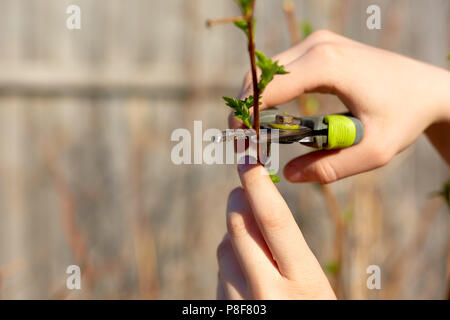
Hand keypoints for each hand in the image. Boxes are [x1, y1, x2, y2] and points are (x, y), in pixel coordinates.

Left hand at [216, 157, 335, 299]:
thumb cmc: (312, 307)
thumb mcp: (316, 285)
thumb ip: (290, 252)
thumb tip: (253, 210)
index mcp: (304, 282)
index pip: (274, 219)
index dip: (257, 182)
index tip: (247, 157)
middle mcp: (268, 293)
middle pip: (240, 226)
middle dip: (238, 199)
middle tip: (242, 189)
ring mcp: (241, 304)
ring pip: (225, 249)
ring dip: (234, 238)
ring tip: (255, 251)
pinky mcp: (223, 310)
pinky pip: (220, 274)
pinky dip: (230, 265)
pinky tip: (246, 278)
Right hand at [230, 30, 449, 182]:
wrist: (427, 88)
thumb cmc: (404, 116)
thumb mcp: (373, 151)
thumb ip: (330, 167)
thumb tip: (288, 174)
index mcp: (326, 65)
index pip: (267, 88)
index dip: (247, 117)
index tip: (241, 144)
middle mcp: (317, 46)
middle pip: (258, 76)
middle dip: (244, 109)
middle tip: (243, 142)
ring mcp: (317, 44)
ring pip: (265, 71)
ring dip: (254, 101)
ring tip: (254, 134)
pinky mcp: (318, 48)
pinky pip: (281, 70)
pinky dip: (269, 93)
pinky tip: (270, 118)